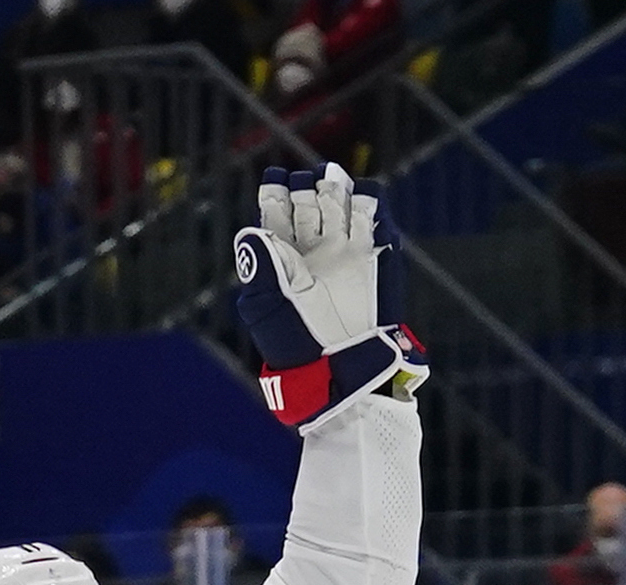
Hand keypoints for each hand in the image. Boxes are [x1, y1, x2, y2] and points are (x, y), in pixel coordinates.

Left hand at [230, 163, 424, 427]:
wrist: (341, 365)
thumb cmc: (296, 341)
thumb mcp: (266, 305)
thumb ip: (259, 266)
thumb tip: (250, 231)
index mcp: (282, 257)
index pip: (277, 212)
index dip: (275, 191)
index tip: (276, 178)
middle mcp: (313, 248)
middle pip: (309, 202)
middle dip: (306, 187)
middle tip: (306, 184)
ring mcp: (345, 250)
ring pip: (340, 204)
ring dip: (336, 188)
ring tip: (332, 180)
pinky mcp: (375, 254)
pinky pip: (373, 217)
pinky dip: (369, 200)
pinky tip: (362, 193)